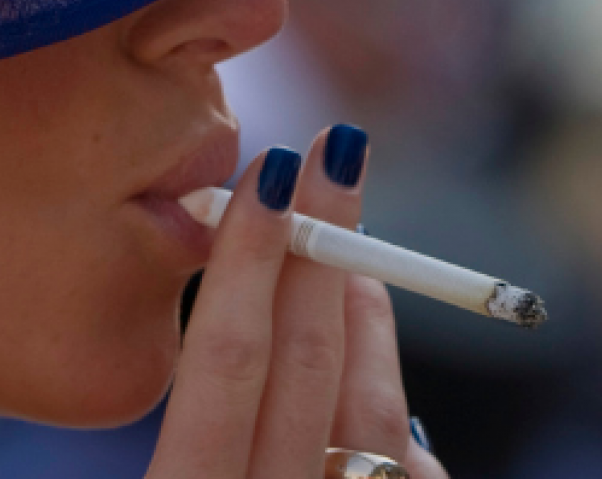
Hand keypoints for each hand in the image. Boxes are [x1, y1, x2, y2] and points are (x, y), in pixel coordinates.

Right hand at [145, 129, 447, 478]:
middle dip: (324, 250)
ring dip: (366, 321)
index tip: (270, 172)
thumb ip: (187, 426)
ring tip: (356, 256)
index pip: (224, 362)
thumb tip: (240, 310)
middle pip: (308, 367)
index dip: (249, 262)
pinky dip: (396, 424)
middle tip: (336, 154)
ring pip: (375, 414)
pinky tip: (376, 391)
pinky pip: (414, 472)